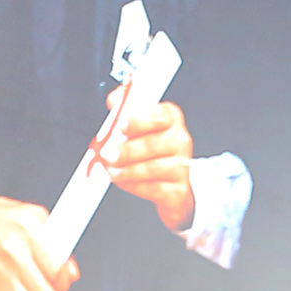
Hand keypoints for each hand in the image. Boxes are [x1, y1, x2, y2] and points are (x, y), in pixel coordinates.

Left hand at [106, 93, 195, 230]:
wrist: (170, 178)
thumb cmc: (150, 145)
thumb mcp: (138, 121)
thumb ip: (125, 107)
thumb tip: (114, 100)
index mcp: (171, 118)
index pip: (158, 116)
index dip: (138, 121)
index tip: (121, 126)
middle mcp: (180, 141)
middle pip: (152, 145)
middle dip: (127, 151)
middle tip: (109, 155)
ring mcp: (182, 166)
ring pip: (152, 169)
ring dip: (128, 171)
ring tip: (112, 170)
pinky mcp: (179, 189)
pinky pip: (154, 189)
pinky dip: (135, 186)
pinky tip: (124, 181)